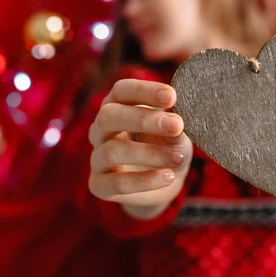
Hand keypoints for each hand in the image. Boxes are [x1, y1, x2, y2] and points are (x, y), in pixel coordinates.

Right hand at [88, 79, 192, 218]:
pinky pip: (117, 183)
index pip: (121, 91)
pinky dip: (145, 181)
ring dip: (149, 153)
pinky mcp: (99, 185)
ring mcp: (97, 158)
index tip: (171, 96)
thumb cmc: (168, 145)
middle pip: (108, 115)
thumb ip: (173, 125)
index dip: (144, 91)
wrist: (166, 180)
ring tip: (178, 157)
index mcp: (117, 107)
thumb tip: (175, 120)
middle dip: (143, 119)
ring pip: (112, 150)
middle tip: (176, 125)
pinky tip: (168, 176)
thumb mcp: (176, 132)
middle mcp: (100, 129)